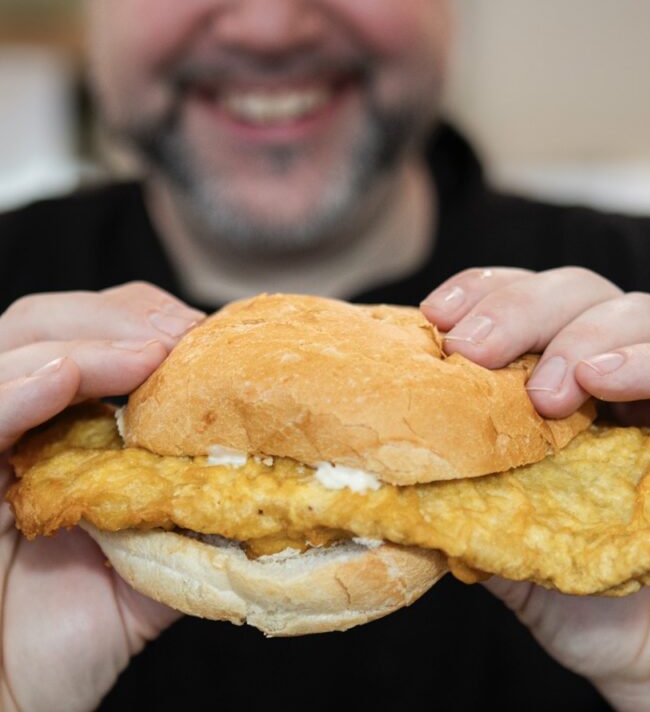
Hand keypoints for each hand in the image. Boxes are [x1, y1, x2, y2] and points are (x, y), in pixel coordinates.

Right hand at [0, 283, 204, 711]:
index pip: (93, 330)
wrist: (4, 704)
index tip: (208, 336)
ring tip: (148, 357)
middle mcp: (17, 422)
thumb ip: (196, 516)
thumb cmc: (62, 641)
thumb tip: (282, 479)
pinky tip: (65, 379)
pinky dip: (18, 388)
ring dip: (85, 340)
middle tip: (183, 341)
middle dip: (121, 317)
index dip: (146, 318)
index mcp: (61, 427)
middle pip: (49, 319)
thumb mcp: (151, 570)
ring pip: (12, 345)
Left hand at [422, 267, 649, 710]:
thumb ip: (474, 517)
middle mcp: (616, 374)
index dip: (482, 294)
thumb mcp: (516, 560)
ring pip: (636, 312)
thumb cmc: (596, 603)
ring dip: (581, 336)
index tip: (436, 314)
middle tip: (475, 348)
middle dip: (519, 308)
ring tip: (547, 392)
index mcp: (559, 388)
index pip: (521, 306)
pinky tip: (605, 380)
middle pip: (574, 292)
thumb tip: (405, 486)